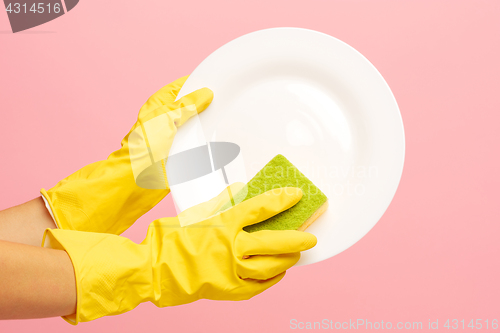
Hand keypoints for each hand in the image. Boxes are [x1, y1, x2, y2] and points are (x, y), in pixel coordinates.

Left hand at [41, 76, 212, 234]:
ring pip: (196, 125)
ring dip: (208, 124)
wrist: (138, 179)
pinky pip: (197, 142)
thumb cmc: (144, 147)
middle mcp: (167, 117)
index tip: (217, 83)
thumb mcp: (166, 118)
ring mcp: (175, 135)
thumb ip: (187, 105)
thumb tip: (205, 93)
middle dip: (206, 105)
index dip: (198, 83)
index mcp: (160, 103)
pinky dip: (207, 141)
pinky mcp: (182, 151)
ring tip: (227, 118)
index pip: (182, 86)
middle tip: (226, 101)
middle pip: (191, 106)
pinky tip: (220, 138)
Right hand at [43, 186, 316, 323]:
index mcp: (223, 224)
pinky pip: (260, 285)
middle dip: (297, 237)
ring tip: (298, 253)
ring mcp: (233, 271)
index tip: (297, 195)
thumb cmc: (170, 239)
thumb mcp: (195, 213)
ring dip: (288, 258)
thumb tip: (239, 188)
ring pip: (272, 266)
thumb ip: (221, 201)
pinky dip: (273, 277)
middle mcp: (232, 247)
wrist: (153, 270)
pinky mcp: (230, 290)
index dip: (281, 200)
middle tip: (311, 235)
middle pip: (274, 241)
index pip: (260, 208)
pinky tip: (280, 272)